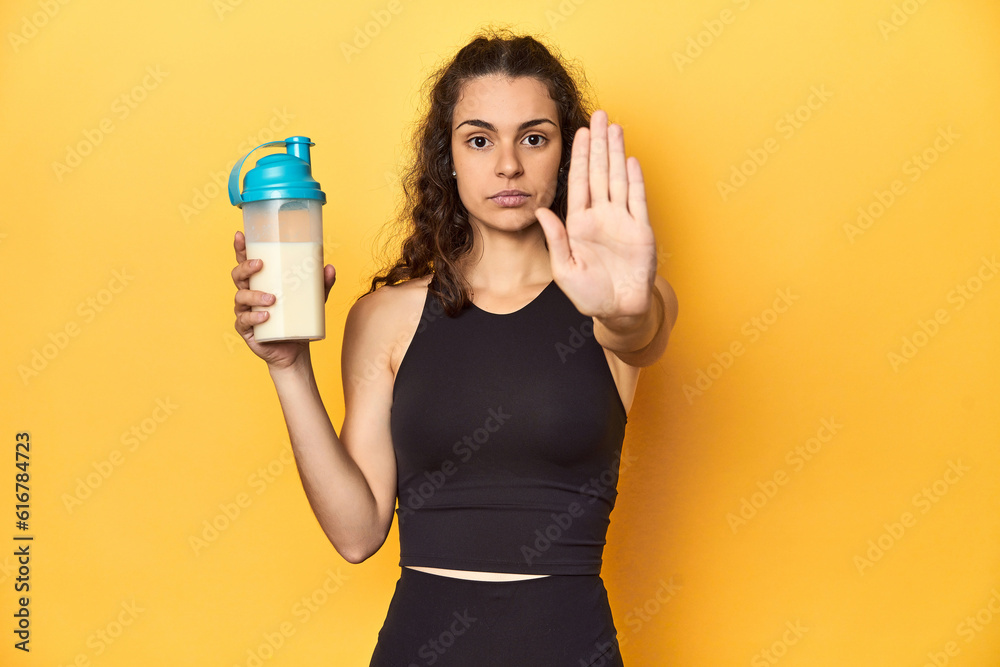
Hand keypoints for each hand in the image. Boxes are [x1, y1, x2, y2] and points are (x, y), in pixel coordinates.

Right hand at [231, 230, 336, 369]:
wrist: (295, 350)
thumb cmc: (298, 319)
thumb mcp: (313, 300)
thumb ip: (321, 284)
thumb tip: (329, 267)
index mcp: (260, 281)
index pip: (245, 261)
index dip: (240, 248)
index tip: (240, 235)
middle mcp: (248, 293)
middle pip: (238, 275)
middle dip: (245, 267)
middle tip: (260, 264)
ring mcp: (245, 311)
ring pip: (241, 297)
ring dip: (254, 295)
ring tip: (272, 298)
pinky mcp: (247, 329)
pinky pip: (244, 320)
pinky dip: (254, 317)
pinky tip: (265, 316)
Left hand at [535, 109, 656, 321]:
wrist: (619, 310)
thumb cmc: (589, 294)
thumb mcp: (564, 269)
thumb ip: (556, 239)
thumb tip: (541, 211)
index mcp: (579, 223)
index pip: (579, 182)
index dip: (580, 157)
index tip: (580, 133)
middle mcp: (601, 216)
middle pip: (600, 173)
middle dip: (599, 144)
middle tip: (599, 115)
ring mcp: (622, 221)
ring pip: (618, 179)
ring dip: (616, 153)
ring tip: (615, 127)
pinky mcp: (640, 230)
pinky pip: (637, 200)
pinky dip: (634, 179)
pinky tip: (630, 159)